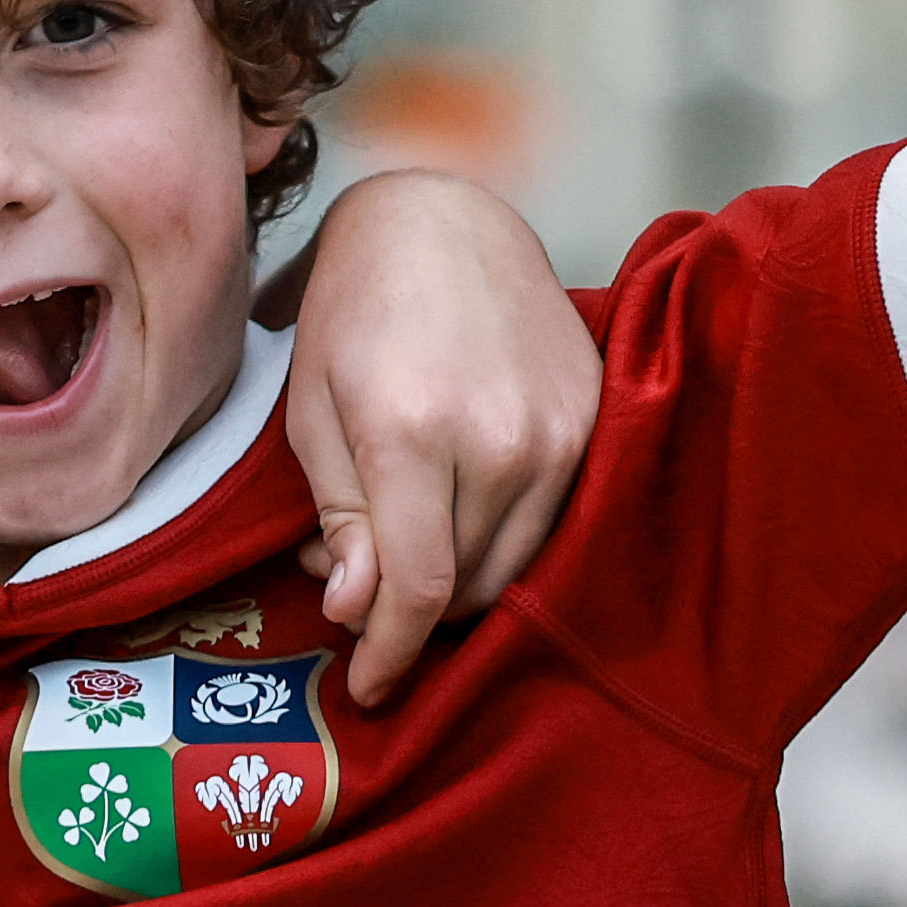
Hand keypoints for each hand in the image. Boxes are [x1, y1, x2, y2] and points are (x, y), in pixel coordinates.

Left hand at [279, 171, 592, 704]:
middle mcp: (502, 437)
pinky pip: (553, 526)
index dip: (388, 652)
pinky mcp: (593, 422)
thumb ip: (339, 516)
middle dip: (410, 611)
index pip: (417, 587)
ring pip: (515, 567)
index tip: (367, 688)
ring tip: (403, 540)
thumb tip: (355, 609)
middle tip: (359, 584)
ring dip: (458, 583)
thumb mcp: (313, 409)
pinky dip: (502, 542)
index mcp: (415, 429)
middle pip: (468, 588)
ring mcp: (561, 431)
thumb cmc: (356, 309)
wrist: (443, 218)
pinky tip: (458, 514)